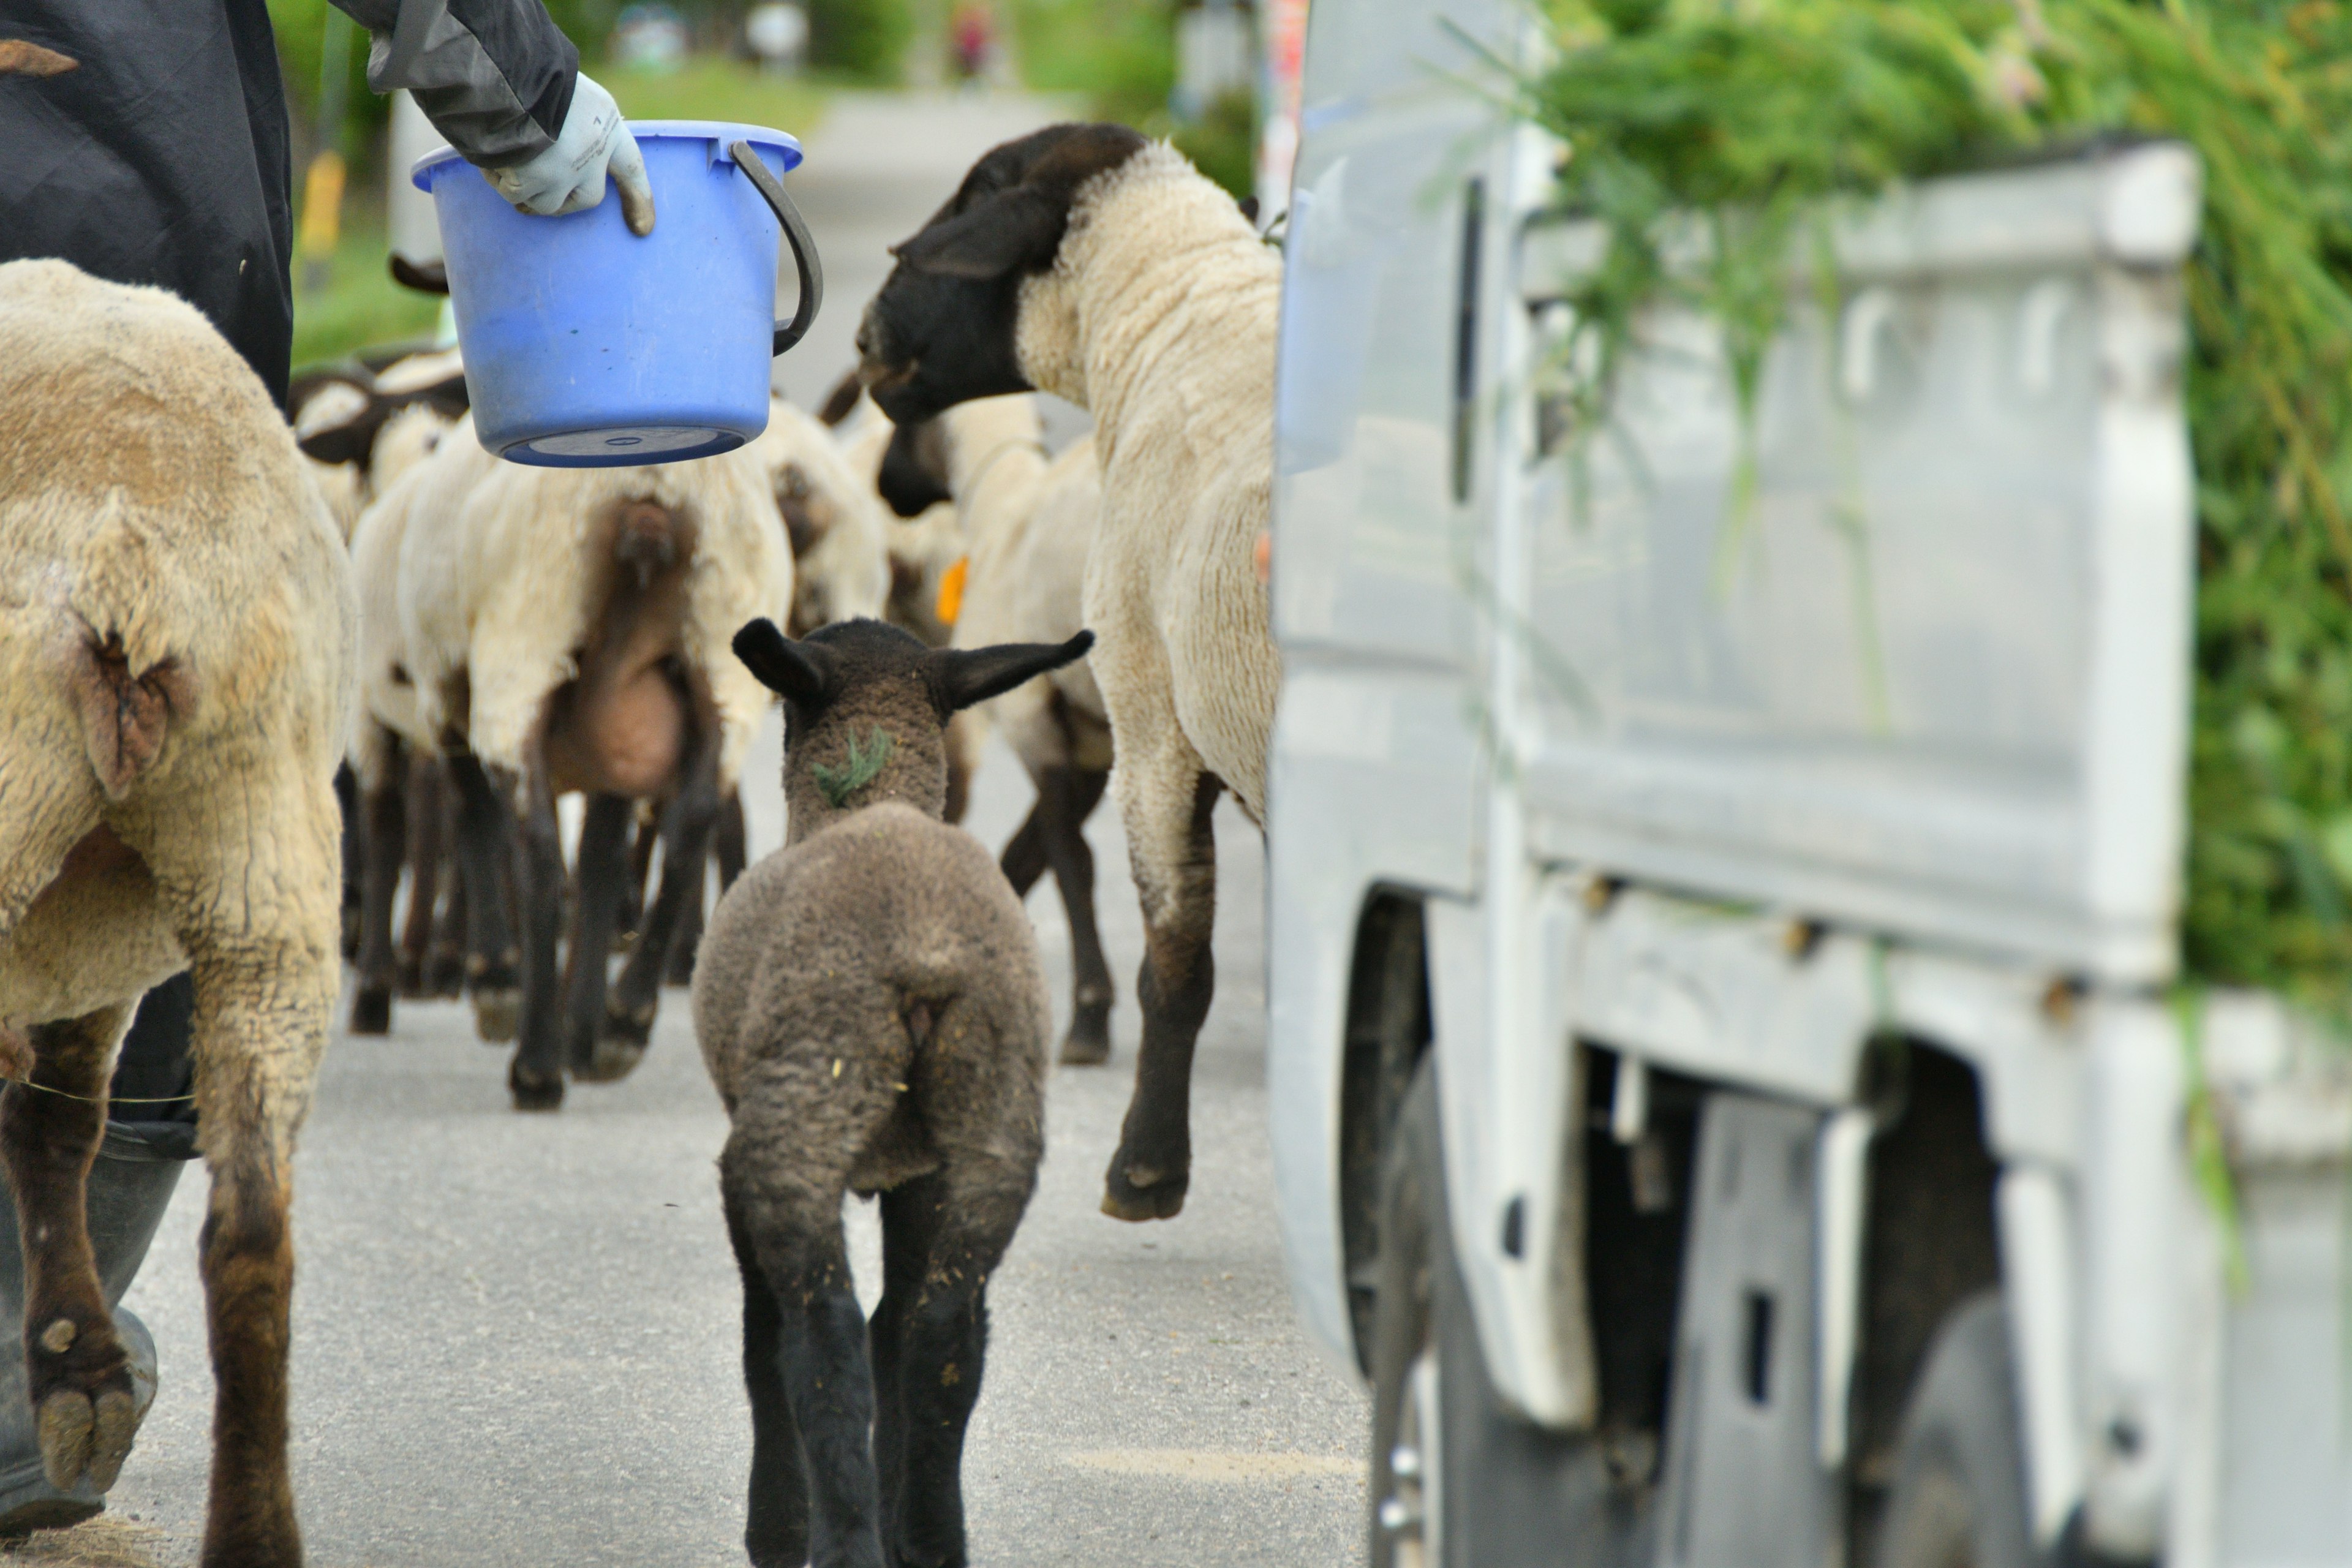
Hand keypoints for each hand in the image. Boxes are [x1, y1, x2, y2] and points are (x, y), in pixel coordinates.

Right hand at [483, 73, 654, 234]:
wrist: (503, 70)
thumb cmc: (525, 66)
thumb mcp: (560, 85)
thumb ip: (566, 117)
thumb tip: (547, 149)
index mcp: (604, 118)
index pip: (629, 163)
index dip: (637, 194)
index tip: (643, 229)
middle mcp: (595, 149)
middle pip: (590, 196)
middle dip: (566, 202)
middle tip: (537, 199)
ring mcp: (569, 171)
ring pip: (548, 201)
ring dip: (525, 188)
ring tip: (503, 158)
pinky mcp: (538, 182)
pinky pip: (515, 194)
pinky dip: (499, 180)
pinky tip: (489, 156)